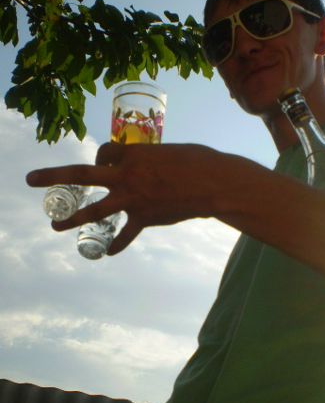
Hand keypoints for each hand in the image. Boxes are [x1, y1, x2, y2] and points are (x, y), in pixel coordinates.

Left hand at [27, 142, 228, 254]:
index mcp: (131, 155)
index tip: (104, 162)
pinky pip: (126, 234)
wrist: (215, 185)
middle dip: (54, 178)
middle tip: (31, 180)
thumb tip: (141, 166)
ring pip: (96, 210)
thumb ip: (148, 158)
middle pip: (82, 176)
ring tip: (54, 226)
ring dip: (73, 218)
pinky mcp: (146, 218)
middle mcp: (126, 177)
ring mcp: (134, 200)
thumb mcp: (168, 150)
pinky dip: (117, 243)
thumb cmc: (198, 160)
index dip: (100, 158)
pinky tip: (109, 252)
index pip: (102, 154)